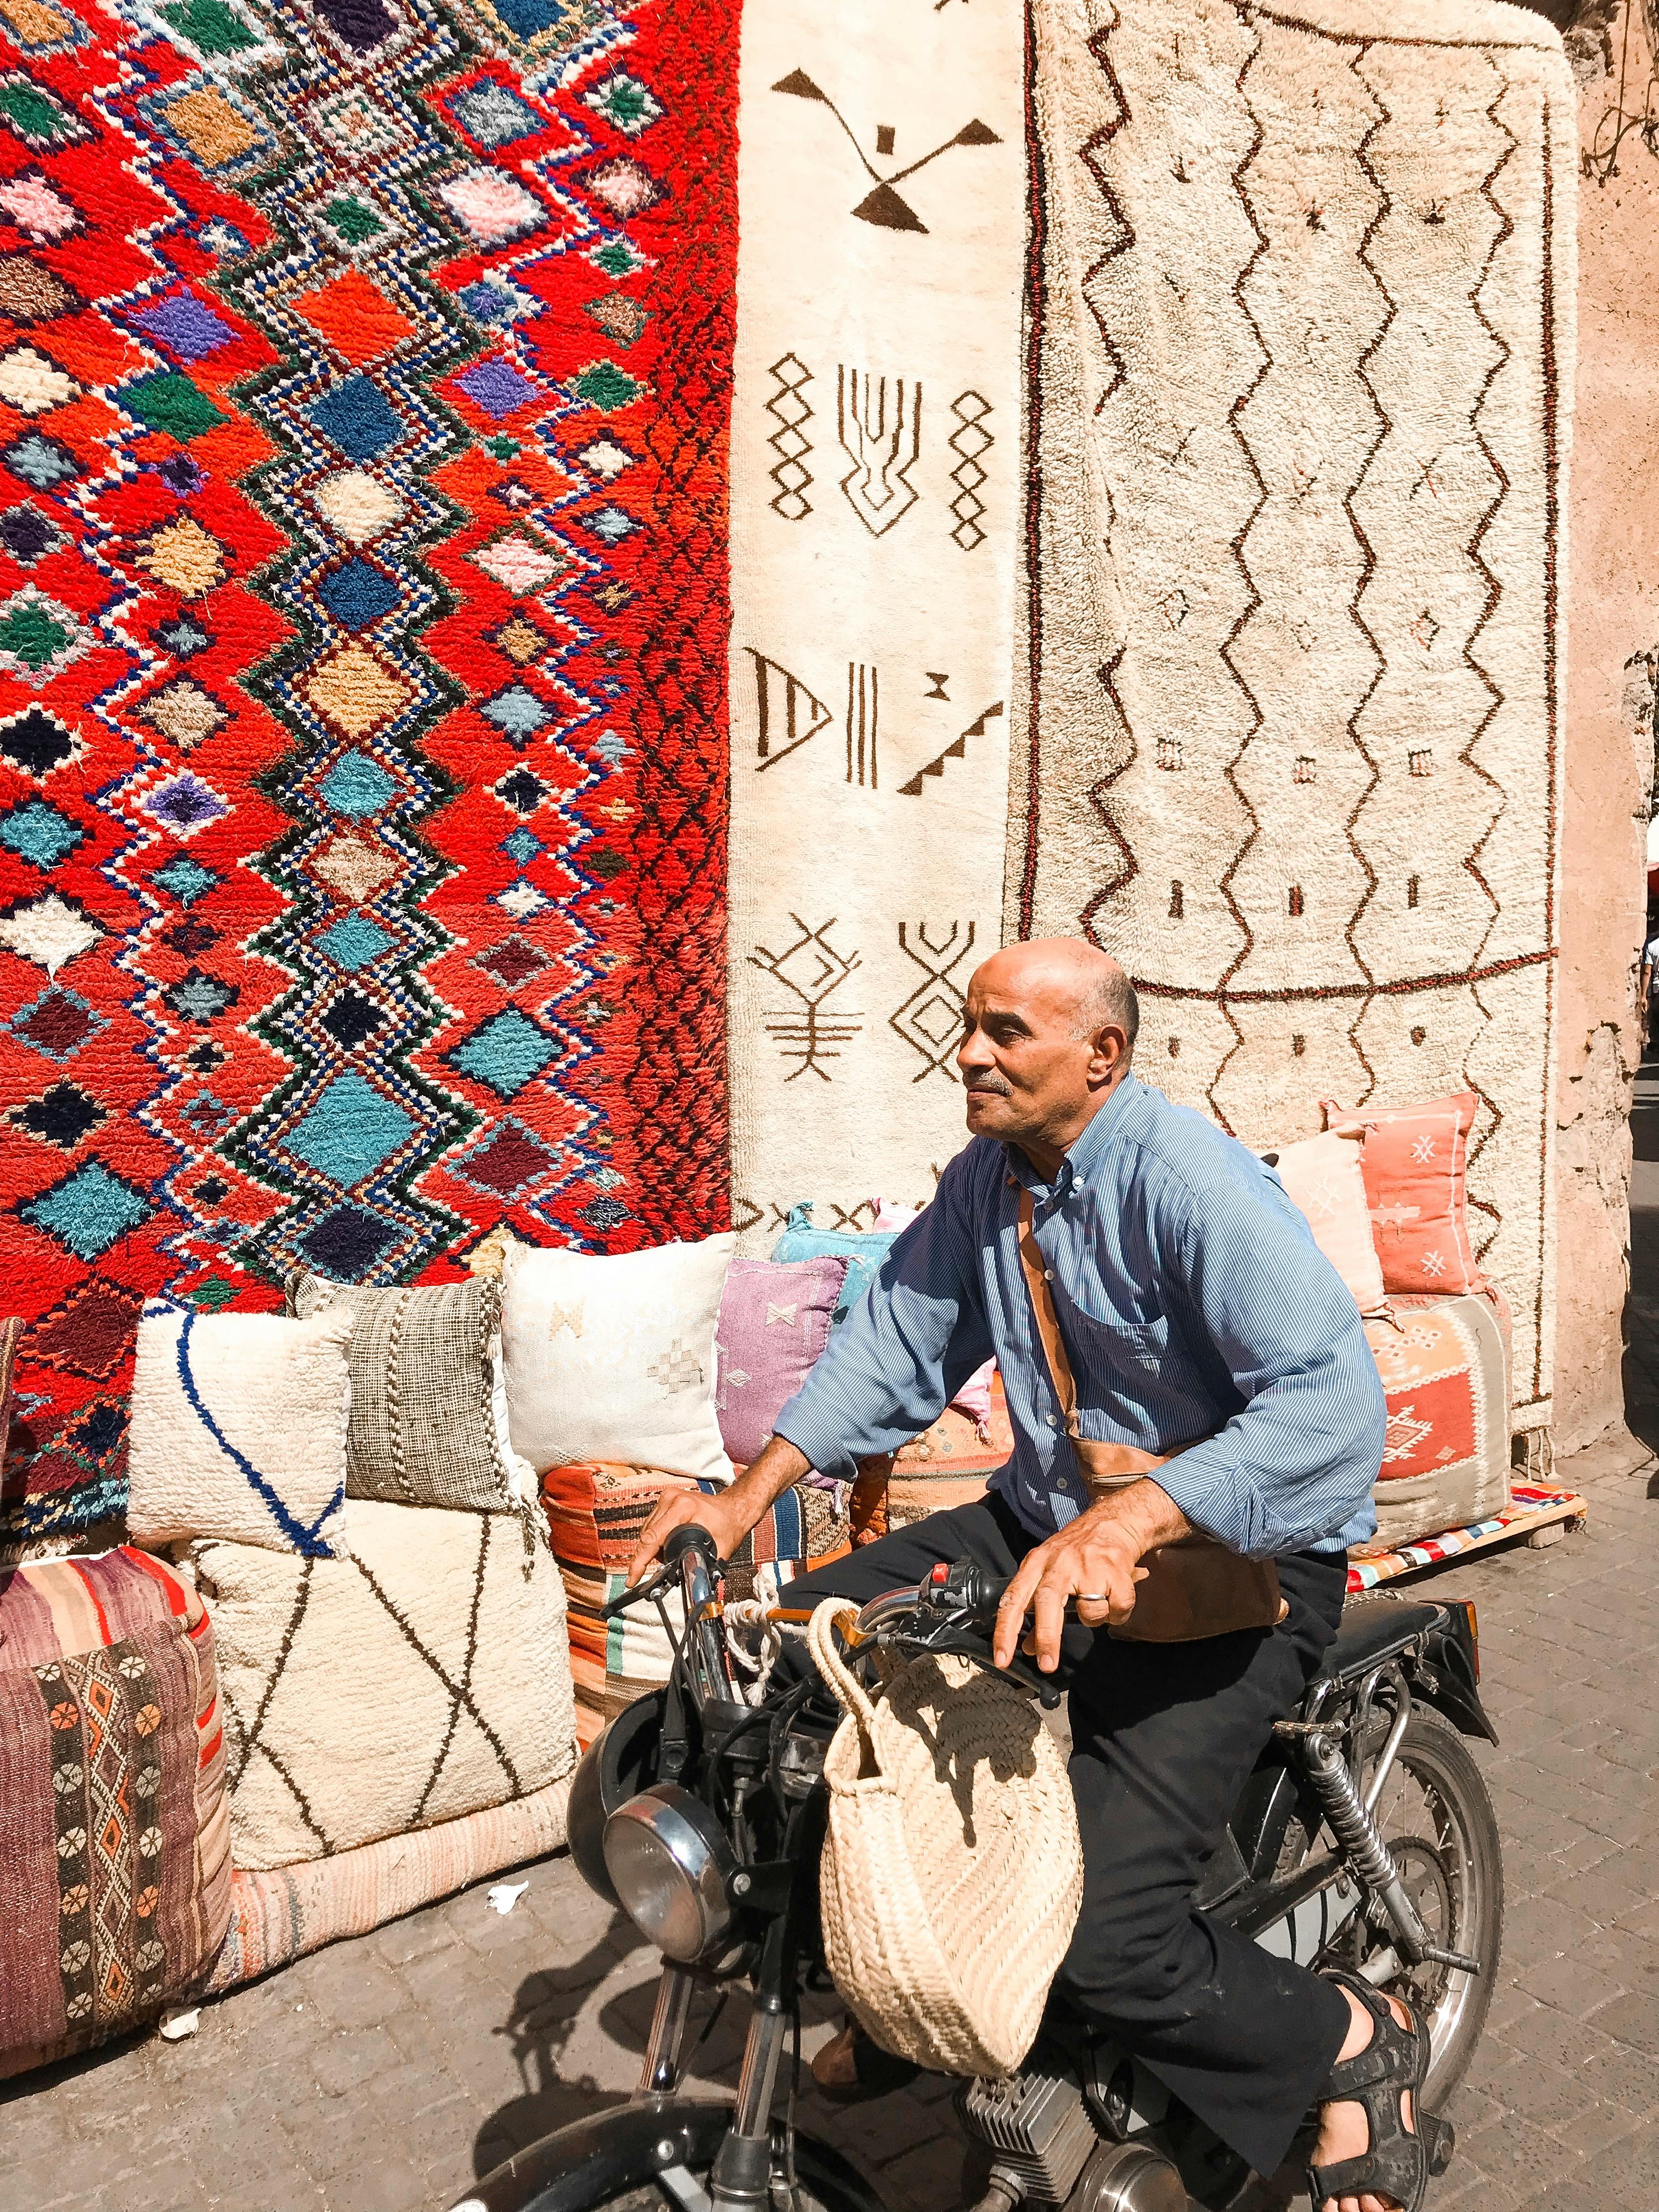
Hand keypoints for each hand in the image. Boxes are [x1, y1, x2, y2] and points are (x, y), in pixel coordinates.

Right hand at [625, 1434, 812, 1584]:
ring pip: (647, 1530)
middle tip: (649, 1575)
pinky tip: (664, 1548)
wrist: (733, 1508)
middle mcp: (671, 1498)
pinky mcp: (664, 1500)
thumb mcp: (719, 1548)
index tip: (632, 1579)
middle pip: (647, 1535)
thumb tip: (691, 1586)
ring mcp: (666, 1497)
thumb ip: (703, 1567)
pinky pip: (651, 1523)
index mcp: (683, 1507)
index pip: (652, 1537)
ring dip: (651, 1548)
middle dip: (647, 1558)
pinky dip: (654, 1538)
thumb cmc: (729, 1525)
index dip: (640, 1561)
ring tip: (666, 1560)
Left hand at [991, 1478, 1190, 1671]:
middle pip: (1047, 1602)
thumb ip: (1034, 1610)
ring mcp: (1087, 1565)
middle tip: (1047, 1665)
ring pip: (1088, 1611)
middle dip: (1047, 1637)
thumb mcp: (1047, 1574)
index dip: (1005, 1630)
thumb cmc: (1076, 1551)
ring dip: (1094, 1618)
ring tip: (1098, 1601)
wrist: (1113, 1522)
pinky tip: (1115, 1597)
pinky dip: (1118, 1613)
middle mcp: (1058, 1564)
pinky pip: (1117, 1609)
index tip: (1002, 1658)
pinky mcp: (1115, 1570)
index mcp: (1036, 1564)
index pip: (1013, 1599)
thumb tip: (1027, 1648)